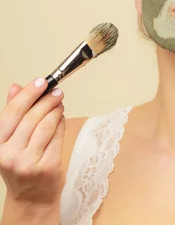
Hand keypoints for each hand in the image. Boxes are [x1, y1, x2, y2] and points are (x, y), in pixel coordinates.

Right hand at [0, 78, 65, 206]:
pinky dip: (61, 123)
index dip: (28, 94)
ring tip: (59, 103)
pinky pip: (58, 137)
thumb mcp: (9, 140)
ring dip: (55, 110)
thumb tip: (16, 86)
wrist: (31, 197)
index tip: (41, 81)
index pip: (12, 113)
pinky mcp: (48, 167)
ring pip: (46, 126)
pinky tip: (61, 117)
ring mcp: (28, 162)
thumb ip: (13, 114)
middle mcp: (9, 154)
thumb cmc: (21, 165)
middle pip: (31, 117)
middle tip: (56, 91)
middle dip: (46, 100)